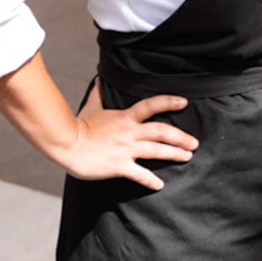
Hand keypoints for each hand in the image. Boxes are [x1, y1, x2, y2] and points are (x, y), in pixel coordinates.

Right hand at [57, 86, 198, 188]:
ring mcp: (125, 149)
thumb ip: (99, 92)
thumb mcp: (91, 106)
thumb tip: (100, 76)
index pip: (152, 105)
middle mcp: (129, 132)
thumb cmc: (78, 125)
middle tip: (194, 142)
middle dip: (180, 136)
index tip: (184, 102)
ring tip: (187, 157)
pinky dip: (151, 180)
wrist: (66, 144)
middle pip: (161, 131)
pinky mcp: (119, 165)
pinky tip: (160, 184)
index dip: (169, 102)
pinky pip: (139, 174)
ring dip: (174, 153)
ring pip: (156, 150)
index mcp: (125, 117)